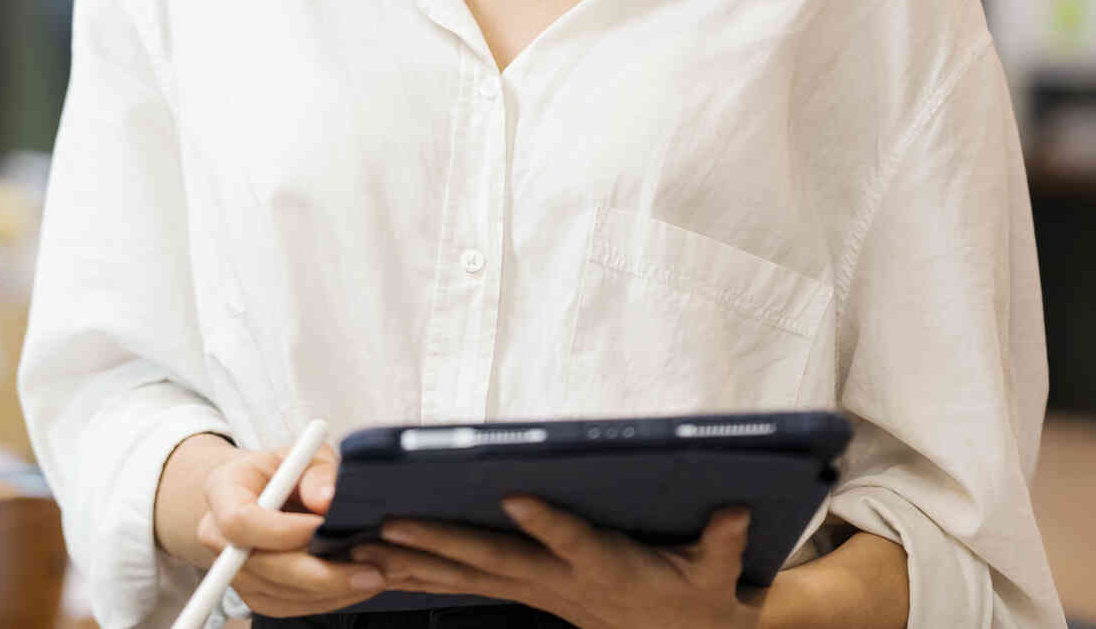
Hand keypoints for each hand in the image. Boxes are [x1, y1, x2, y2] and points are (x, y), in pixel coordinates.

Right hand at [192, 441, 384, 618]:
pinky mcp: (253, 593)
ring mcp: (234, 569)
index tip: (324, 528)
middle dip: (318, 573)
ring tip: (372, 577)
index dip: (282, 531)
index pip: (240, 521)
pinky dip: (325, 600)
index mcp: (224, 490)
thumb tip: (327, 500)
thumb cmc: (286, 470)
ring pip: (279, 593)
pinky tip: (354, 585)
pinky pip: (288, 606)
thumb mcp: (306, 454)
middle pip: (261, 567)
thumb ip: (318, 472)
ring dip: (329, 591)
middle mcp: (219, 535)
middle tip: (368, 571)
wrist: (265, 491)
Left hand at [350, 497, 761, 628]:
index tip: (515, 497)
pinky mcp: (524, 591)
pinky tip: (379, 566)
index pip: (572, 541)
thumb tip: (734, 512)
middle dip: (439, 543)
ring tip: (360, 551)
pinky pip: (463, 583)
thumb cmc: (700, 598)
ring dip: (412, 564)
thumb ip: (723, 546)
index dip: (546, 524)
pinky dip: (420, 574)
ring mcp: (537, 590)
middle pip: (494, 561)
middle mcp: (561, 582)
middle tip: (389, 527)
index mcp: (605, 569)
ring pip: (466, 577)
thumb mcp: (719, 576)